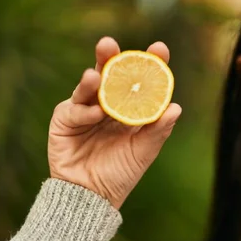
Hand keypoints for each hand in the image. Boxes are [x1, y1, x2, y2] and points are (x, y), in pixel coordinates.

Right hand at [47, 37, 181, 208]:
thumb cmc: (120, 173)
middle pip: (110, 74)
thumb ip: (158, 130)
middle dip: (110, 57)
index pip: (140, 80)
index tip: (159, 48)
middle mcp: (107, 103)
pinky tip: (96, 114)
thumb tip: (176, 108)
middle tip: (109, 44)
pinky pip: (75, 109)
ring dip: (92, 78)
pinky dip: (85, 110)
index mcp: (129, 107)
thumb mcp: (143, 152)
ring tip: (96, 75)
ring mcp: (84, 109)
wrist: (91, 197)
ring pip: (88, 86)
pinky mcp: (65, 120)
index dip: (149, 63)